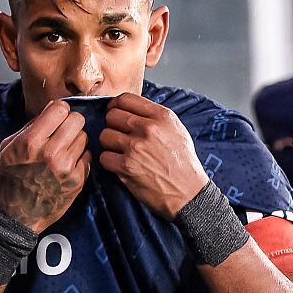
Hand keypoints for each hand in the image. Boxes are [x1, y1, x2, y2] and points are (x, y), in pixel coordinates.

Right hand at [0, 99, 89, 232]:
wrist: (17, 215)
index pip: (60, 108)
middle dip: (70, 123)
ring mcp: (66, 167)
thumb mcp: (8, 147)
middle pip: (77, 119)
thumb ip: (29, 127)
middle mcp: (51, 152)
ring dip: (76, 140)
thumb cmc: (10, 179)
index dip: (59, 111)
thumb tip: (50, 111)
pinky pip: (88, 156)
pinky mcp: (77, 180)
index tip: (55, 118)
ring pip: (84, 137)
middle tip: (63, 132)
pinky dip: (80, 157)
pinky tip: (68, 164)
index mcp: (31, 141)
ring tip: (64, 150)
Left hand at [98, 92, 208, 219]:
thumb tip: (131, 111)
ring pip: (104, 135)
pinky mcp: (126, 167)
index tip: (115, 113)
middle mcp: (148, 129)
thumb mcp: (177, 130)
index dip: (115, 106)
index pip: (126, 99)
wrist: (188, 193)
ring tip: (120, 152)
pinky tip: (119, 166)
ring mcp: (135, 147)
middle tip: (119, 137)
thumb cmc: (184, 164)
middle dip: (112, 126)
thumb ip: (155, 117)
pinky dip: (109, 162)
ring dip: (109, 145)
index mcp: (161, 116)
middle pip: (112, 116)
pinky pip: (104, 157)